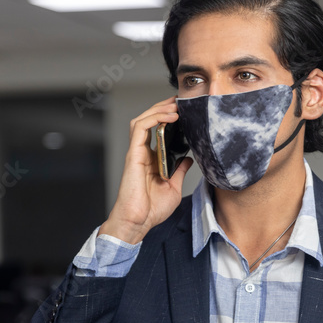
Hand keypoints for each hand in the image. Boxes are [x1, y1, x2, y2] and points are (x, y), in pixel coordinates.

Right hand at [99, 96, 192, 244]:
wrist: (138, 222)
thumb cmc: (152, 210)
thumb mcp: (174, 188)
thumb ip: (180, 171)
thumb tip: (188, 159)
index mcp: (152, 159)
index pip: (158, 130)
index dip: (169, 117)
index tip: (185, 110)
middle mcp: (143, 153)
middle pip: (150, 120)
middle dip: (165, 107)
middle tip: (181, 100)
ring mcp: (137, 153)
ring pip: (143, 119)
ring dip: (159, 109)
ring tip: (176, 104)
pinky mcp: (133, 155)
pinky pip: (140, 128)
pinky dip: (154, 118)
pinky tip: (169, 115)